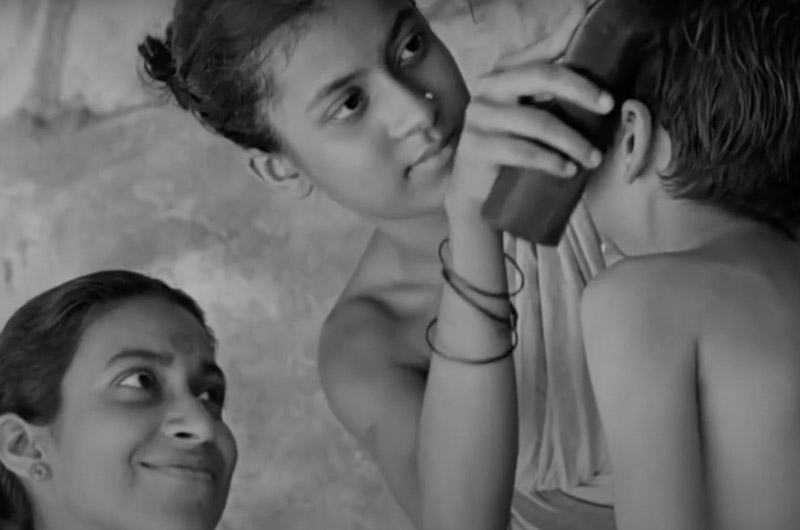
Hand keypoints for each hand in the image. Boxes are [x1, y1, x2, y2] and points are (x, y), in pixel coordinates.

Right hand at [444, 2, 614, 217]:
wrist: (477, 189)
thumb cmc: (511, 146)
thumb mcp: (534, 111)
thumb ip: (554, 82)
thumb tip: (588, 36)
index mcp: (505, 72)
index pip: (543, 51)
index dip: (570, 36)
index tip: (600, 34)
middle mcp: (489, 87)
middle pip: (542, 76)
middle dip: (581, 90)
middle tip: (608, 106)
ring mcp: (480, 117)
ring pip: (538, 121)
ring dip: (573, 141)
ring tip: (593, 158)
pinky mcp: (476, 147)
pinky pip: (522, 152)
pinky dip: (551, 161)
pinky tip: (568, 170)